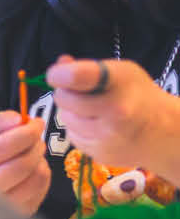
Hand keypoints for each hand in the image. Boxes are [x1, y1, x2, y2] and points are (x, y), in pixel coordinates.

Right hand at [0, 110, 50, 214]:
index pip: (4, 147)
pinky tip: (32, 170)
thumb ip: (0, 122)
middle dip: (36, 147)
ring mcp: (0, 205)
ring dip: (41, 161)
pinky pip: (41, 189)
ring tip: (34, 154)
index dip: (27, 132)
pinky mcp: (19, 213)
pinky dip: (42, 175)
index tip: (37, 123)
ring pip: (35, 178)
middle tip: (37, 139)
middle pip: (22, 165)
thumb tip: (18, 119)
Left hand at [46, 55, 179, 182]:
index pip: (76, 76)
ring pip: (65, 119)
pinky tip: (98, 125)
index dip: (60, 74)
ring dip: (72, 113)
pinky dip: (79, 129)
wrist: (162, 130)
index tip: (57, 75)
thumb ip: (86, 67)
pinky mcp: (100, 154)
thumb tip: (59, 64)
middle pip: (64, 99)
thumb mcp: (120, 71)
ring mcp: (108, 136)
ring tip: (94, 110)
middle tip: (83, 94)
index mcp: (119, 83)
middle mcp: (115, 111)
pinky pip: (73, 136)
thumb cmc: (137, 94)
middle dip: (67, 94)